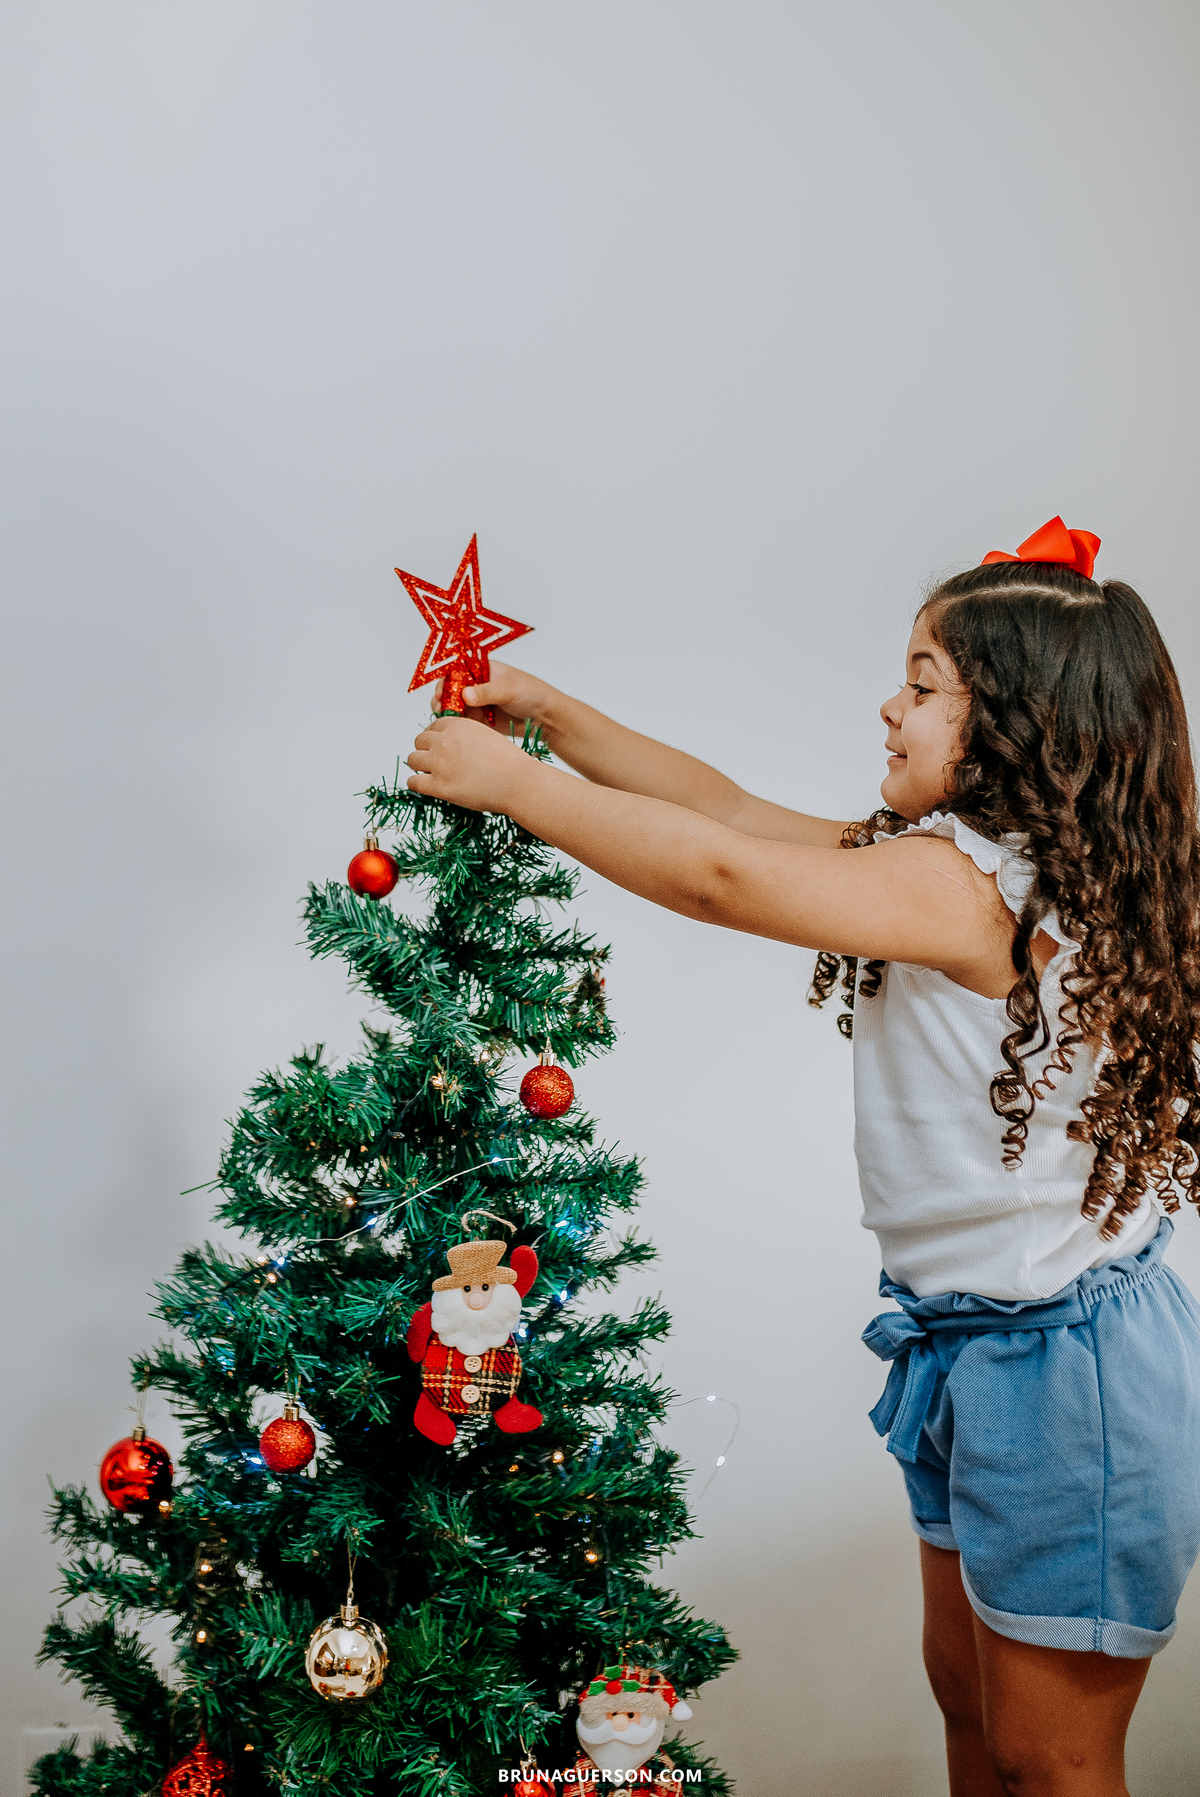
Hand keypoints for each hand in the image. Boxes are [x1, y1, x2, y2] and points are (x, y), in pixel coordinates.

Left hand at [406, 716, 535, 812]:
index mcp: (457, 726)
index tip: (437, 746)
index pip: (432, 727)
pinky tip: (424, 786)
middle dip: (425, 750)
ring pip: (412, 759)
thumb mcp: (486, 735)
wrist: (518, 782)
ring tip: (428, 773)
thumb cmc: (509, 763)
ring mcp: (439, 763)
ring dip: (418, 765)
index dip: (434, 738)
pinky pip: (413, 782)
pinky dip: (415, 783)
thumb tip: (452, 743)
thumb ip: (465, 736)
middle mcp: (444, 741)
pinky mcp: (438, 786)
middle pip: (419, 740)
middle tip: (433, 761)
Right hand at [433, 661, 559, 735]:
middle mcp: (477, 684)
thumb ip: (486, 692)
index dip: (447, 679)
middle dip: (443, 697)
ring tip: (445, 718)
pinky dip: (455, 724)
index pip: (457, 669)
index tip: (442, 690)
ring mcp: (477, 703)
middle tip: (440, 707)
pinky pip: (462, 721)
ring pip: (453, 706)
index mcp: (483, 669)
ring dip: (446, 711)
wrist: (546, 718)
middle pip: (451, 688)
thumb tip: (465, 694)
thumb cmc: (532, 693)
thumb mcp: (508, 689)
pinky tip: (452, 727)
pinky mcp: (480, 720)